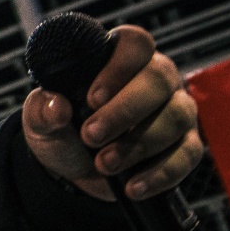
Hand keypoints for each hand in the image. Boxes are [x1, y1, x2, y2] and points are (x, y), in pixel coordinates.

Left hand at [22, 24, 201, 201]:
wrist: (75, 173)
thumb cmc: (64, 132)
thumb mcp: (42, 121)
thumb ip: (42, 110)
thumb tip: (56, 106)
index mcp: (122, 59)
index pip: (134, 43)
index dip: (117, 68)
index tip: (91, 99)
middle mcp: (156, 79)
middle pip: (159, 78)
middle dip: (124, 110)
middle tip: (91, 135)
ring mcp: (177, 110)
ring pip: (176, 116)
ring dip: (138, 144)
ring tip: (104, 164)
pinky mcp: (186, 144)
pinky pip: (188, 154)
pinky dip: (160, 173)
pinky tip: (133, 186)